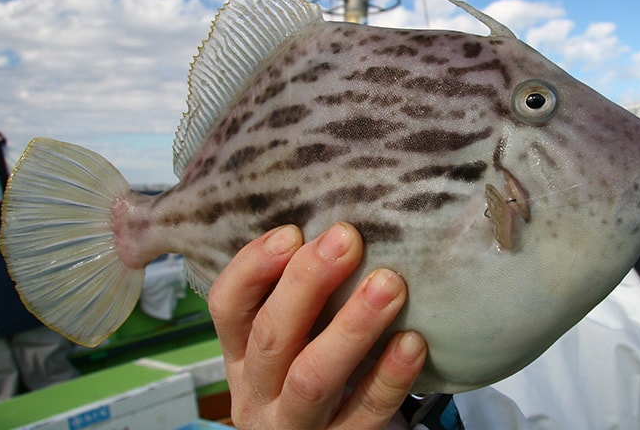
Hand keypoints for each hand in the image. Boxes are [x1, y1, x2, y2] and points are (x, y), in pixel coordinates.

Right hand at [209, 222, 426, 429]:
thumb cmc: (309, 366)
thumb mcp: (289, 336)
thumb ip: (297, 294)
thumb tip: (333, 229)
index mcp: (240, 353)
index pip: (227, 306)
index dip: (253, 267)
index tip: (292, 231)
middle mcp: (257, 392)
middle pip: (270, 336)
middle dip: (308, 282)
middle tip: (348, 240)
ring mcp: (294, 425)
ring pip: (312, 378)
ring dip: (351, 327)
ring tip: (389, 284)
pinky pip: (364, 414)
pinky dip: (388, 377)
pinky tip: (412, 342)